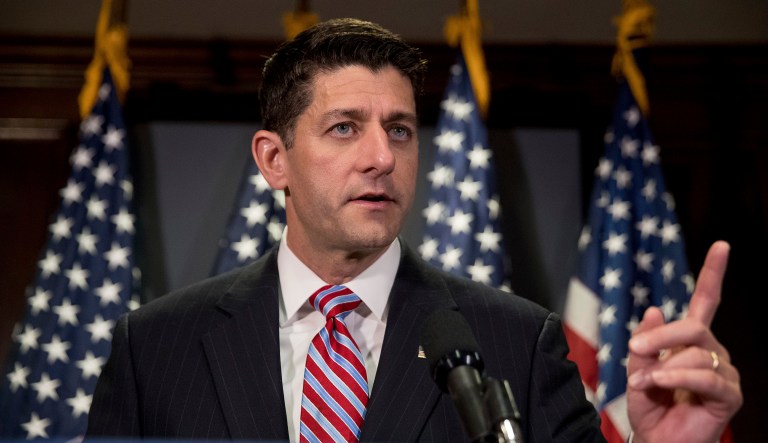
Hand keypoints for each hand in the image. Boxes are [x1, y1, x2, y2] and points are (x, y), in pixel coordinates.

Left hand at [626, 241, 742, 442]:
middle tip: (634, 349)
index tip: (721, 246)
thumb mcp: (638, 371)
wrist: (658, 442)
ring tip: (644, 383)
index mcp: (691, 341)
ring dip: (661, 366)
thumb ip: (646, 343)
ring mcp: (724, 374)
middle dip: (659, 336)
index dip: (713, 274)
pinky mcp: (729, 396)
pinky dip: (676, 377)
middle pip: (692, 326)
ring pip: (694, 352)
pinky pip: (705, 376)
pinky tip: (658, 384)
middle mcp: (713, 352)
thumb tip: (654, 309)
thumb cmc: (650, 408)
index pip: (705, 302)